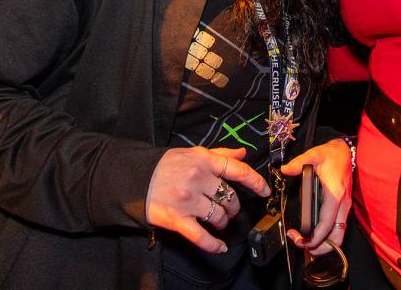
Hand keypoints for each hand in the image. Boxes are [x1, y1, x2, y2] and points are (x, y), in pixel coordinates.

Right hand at [145, 147, 270, 253]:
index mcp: (205, 161)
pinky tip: (219, 247)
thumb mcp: (194, 153)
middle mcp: (198, 179)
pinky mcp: (177, 219)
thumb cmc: (167, 165)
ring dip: (223, 221)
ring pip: (219, 216)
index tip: (264, 191)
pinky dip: (213, 245)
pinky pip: (201, 236)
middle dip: (233, 206)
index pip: (237, 171)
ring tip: (219, 220)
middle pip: (230, 198)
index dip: (255, 182)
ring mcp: (188, 200)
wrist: (135, 177)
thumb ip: (220, 154)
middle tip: (228, 208)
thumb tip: (243, 153)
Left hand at [281, 138, 353, 255]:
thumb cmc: (332, 155)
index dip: (313, 238)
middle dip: (320, 248)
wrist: (345, 152)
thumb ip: (299, 163)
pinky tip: (315, 235)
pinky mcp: (343, 209)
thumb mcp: (314, 155)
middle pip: (336, 238)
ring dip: (324, 245)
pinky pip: (338, 229)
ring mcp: (344, 208)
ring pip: (339, 236)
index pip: (326, 225)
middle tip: (302, 246)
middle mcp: (342, 205)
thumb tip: (285, 169)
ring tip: (306, 244)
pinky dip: (328, 237)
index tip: (298, 239)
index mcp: (334, 196)